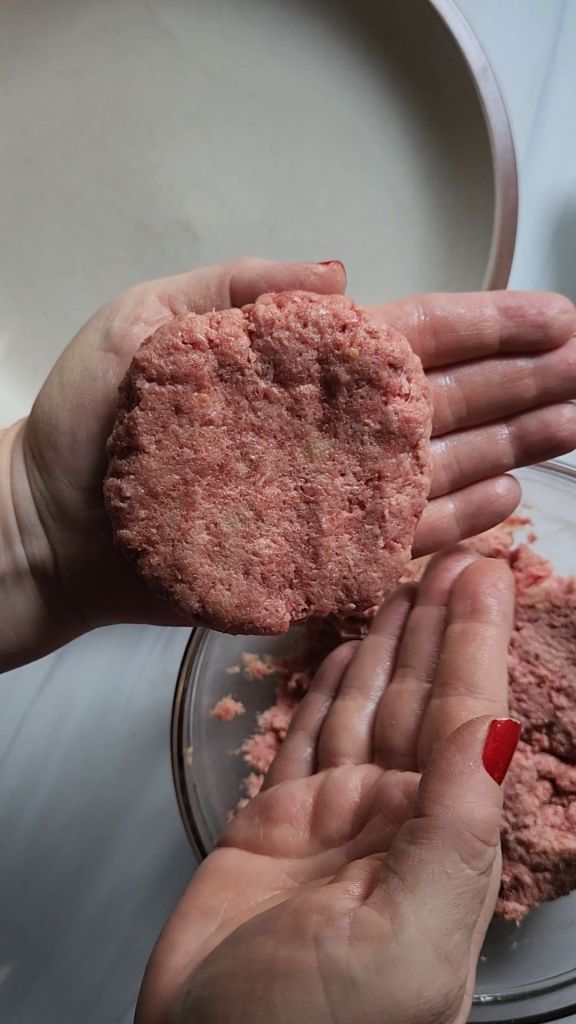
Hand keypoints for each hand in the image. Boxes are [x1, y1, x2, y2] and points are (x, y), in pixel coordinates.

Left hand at [3, 257, 575, 667]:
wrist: (52, 527)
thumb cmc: (91, 422)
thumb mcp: (149, 322)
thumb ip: (241, 288)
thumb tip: (346, 275)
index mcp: (305, 364)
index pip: (418, 335)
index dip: (491, 324)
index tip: (557, 317)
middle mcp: (335, 429)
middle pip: (452, 399)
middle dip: (528, 383)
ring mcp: (335, 495)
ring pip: (445, 465)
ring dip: (516, 445)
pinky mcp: (324, 555)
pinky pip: (407, 537)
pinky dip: (460, 521)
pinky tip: (509, 499)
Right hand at [135, 551, 517, 1023]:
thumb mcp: (411, 934)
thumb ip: (452, 827)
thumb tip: (492, 728)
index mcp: (439, 841)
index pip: (465, 720)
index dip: (478, 645)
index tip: (488, 576)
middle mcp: (392, 819)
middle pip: (418, 701)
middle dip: (438, 628)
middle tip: (451, 554)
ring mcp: (332, 818)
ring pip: (365, 708)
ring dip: (389, 645)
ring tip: (404, 581)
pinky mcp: (274, 823)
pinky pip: (308, 737)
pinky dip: (328, 689)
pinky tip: (347, 650)